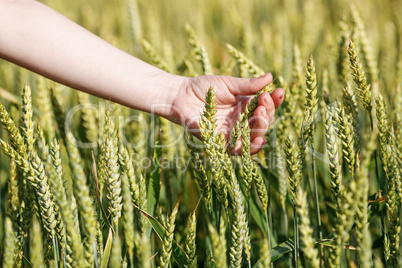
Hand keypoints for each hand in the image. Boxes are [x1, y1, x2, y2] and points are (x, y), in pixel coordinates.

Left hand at [168, 73, 284, 153]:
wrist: (181, 96)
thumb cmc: (204, 88)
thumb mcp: (228, 84)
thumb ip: (248, 85)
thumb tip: (270, 77)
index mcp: (246, 106)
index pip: (267, 107)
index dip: (275, 101)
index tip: (279, 92)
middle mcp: (242, 121)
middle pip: (264, 123)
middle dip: (268, 113)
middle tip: (264, 102)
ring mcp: (233, 133)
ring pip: (254, 138)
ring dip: (261, 128)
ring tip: (261, 114)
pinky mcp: (221, 143)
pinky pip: (237, 149)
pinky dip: (248, 147)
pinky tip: (257, 139)